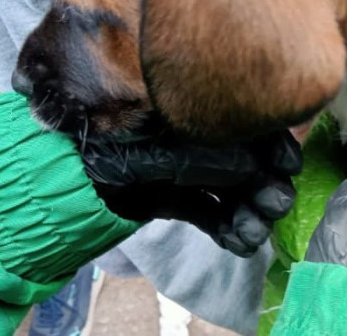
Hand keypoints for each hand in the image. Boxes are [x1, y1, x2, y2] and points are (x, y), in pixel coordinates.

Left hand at [79, 129, 301, 257]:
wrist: (57, 169)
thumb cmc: (107, 137)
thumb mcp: (159, 143)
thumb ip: (206, 157)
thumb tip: (253, 168)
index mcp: (191, 103)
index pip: (244, 120)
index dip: (272, 143)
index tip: (289, 166)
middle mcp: (193, 133)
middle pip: (244, 159)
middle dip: (262, 185)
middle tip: (276, 206)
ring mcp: (181, 167)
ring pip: (228, 190)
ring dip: (247, 212)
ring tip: (254, 233)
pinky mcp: (169, 197)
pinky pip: (205, 211)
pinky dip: (223, 228)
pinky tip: (240, 244)